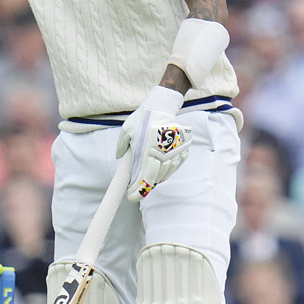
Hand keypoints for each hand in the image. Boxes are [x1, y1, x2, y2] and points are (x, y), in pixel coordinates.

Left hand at [115, 86, 192, 201]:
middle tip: (136, 194)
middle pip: (155, 178)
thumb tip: (120, 158)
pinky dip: (166, 172)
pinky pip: (175, 166)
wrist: (162, 107)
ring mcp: (175, 151)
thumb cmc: (142, 119)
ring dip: (155, 180)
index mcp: (148, 149)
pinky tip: (158, 173)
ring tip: (145, 183)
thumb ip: (122, 146)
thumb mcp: (126, 131)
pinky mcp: (183, 149)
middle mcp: (163, 152)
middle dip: (144, 189)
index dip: (137, 190)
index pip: (143, 177)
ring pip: (166, 173)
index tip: (130, 196)